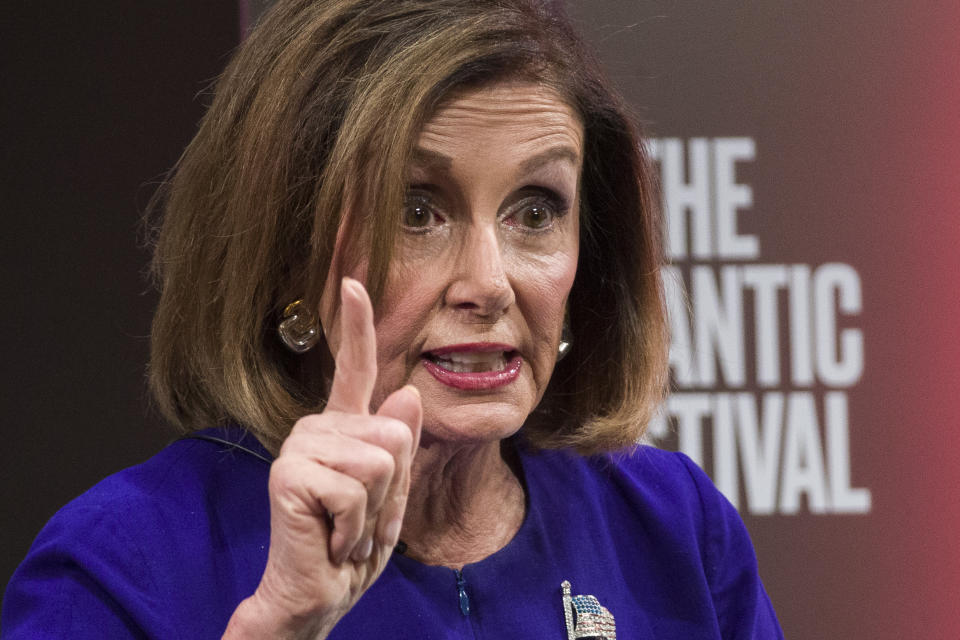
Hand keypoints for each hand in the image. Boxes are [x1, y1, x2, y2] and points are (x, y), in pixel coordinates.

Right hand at [224, 278, 421, 638]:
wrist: (318, 595)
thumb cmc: (353, 547)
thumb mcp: (393, 496)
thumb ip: (401, 448)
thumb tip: (405, 394)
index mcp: (343, 428)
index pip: (354, 369)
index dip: (357, 326)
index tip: (354, 282)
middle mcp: (317, 428)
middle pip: (395, 435)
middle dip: (392, 491)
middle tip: (359, 520)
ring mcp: (300, 446)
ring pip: (382, 461)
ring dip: (374, 512)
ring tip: (344, 529)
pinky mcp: (290, 472)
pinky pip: (358, 489)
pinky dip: (355, 527)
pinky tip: (330, 539)